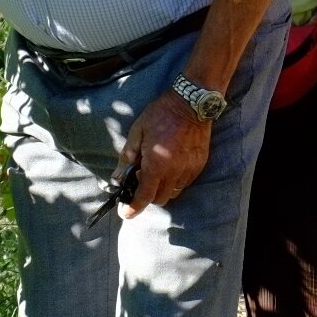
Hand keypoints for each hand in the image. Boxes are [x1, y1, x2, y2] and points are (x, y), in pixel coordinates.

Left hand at [116, 91, 213, 215]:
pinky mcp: (199, 165)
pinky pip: (185, 182)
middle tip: (142, 177)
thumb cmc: (161, 114)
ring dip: (163, 188)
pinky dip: (175, 180)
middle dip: (149, 195)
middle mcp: (174, 171)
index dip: (134, 208)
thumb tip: (117, 177)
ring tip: (158, 170)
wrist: (191, 103)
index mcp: (157, 163)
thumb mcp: (137, 132)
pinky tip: (171, 164)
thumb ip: (127, 157)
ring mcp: (189, 169)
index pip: (144, 196)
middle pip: (160, 199)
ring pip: (173, 192)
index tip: (127, 213)